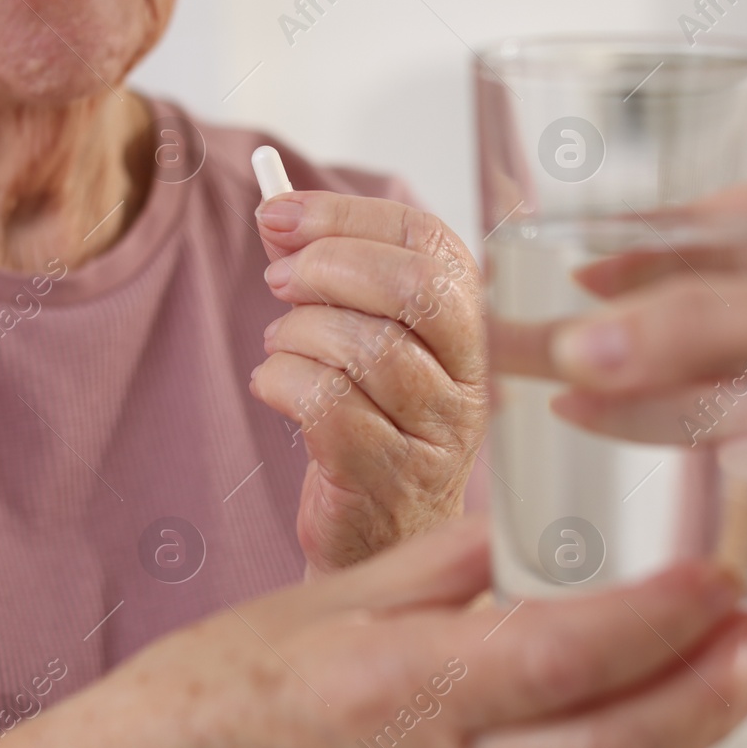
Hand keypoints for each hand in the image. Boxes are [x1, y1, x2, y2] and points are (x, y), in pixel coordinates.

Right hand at [31, 517, 746, 747]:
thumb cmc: (194, 708)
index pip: (562, 654)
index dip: (655, 620)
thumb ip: (429, 576)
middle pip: (608, 744)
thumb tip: (516, 538)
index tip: (719, 579)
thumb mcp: (310, 611)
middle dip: (706, 696)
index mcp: (401, 691)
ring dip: (678, 729)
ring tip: (741, 678)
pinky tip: (632, 715)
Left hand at [250, 192, 487, 572]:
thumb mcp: (357, 336)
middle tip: (280, 280)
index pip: (429, 242)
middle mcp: (470, 379)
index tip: (282, 214)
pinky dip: (280, 382)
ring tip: (282, 348)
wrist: (374, 533)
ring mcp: (435, 434)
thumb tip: (279, 214)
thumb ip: (323, 270)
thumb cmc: (369, 425)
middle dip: (327, 267)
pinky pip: (326, 405)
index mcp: (471, 327)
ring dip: (298, 333)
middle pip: (415, 288)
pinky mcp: (387, 478)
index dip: (348, 216)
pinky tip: (275, 389)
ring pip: (365, 347)